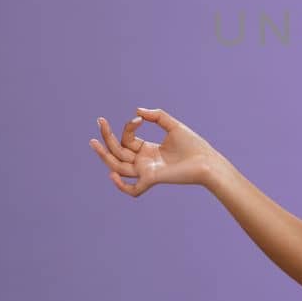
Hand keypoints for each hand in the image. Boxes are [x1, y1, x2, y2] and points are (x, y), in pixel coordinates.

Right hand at [89, 107, 223, 197]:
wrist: (208, 161)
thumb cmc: (193, 145)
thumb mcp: (173, 126)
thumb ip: (156, 116)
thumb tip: (136, 111)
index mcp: (148, 150)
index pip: (128, 140)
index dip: (128, 128)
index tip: (138, 119)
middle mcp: (144, 162)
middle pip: (118, 152)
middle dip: (107, 138)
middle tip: (99, 121)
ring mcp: (147, 171)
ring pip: (119, 167)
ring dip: (105, 156)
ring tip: (94, 142)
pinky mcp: (153, 179)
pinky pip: (133, 189)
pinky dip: (121, 186)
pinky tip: (112, 174)